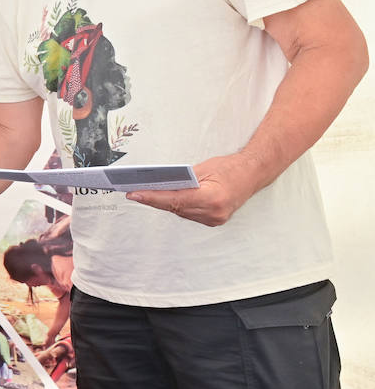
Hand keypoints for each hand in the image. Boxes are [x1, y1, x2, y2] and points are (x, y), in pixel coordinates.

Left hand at [125, 153, 258, 226]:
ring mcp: (215, 219)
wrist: (253, 173)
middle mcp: (214, 213)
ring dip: (164, 204)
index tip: (135, 194)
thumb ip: (181, 179)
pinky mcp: (214, 220)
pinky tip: (164, 199)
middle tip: (134, 192)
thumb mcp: (204, 169)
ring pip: (180, 212)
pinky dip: (177, 206)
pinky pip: (188, 213)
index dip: (152, 198)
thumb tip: (157, 184)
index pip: (175, 200)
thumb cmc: (231, 168)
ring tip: (144, 195)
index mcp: (213, 198)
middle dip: (154, 200)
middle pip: (175, 208)